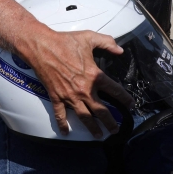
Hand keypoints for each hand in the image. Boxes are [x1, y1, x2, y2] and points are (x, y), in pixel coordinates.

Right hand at [16, 28, 133, 137]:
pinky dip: (62, 124)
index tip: (130, 104)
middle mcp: (84, 89)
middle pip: (101, 111)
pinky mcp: (56, 96)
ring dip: (92, 128)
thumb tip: (120, 49)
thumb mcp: (89, 37)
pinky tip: (65, 132)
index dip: (125, 99)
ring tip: (98, 136)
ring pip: (84, 117)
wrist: (42, 47)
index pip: (115, 91)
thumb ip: (107, 42)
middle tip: (116, 130)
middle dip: (110, 122)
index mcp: (94, 76)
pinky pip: (60, 114)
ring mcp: (69, 95)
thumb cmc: (64, 41)